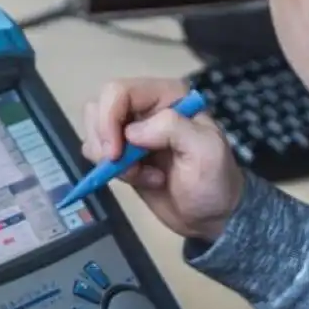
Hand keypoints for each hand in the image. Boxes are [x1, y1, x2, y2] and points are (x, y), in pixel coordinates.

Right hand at [81, 78, 244, 241]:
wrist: (211, 216)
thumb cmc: (214, 182)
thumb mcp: (205, 150)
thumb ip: (173, 129)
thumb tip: (131, 132)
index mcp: (167, 96)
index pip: (119, 92)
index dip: (109, 119)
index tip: (115, 154)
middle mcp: (146, 107)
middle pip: (99, 107)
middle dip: (103, 139)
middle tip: (121, 164)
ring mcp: (132, 131)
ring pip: (94, 130)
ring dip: (107, 157)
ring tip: (139, 174)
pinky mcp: (123, 155)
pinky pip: (97, 153)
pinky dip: (110, 170)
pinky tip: (141, 179)